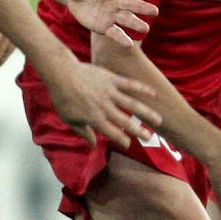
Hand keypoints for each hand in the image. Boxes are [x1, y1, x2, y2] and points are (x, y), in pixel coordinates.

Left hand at [45, 58, 160, 148]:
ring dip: (147, 113)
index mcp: (94, 118)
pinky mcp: (111, 79)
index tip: (128, 145)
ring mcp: (109, 92)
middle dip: (138, 131)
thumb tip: (93, 144)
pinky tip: (153, 93)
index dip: (122, 141)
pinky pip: (130, 84)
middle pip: (126, 122)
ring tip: (158, 120)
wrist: (62, 74)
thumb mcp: (69, 119)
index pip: (113, 133)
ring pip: (132, 105)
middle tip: (149, 138)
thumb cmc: (63, 98)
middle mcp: (105, 107)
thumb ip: (83, 132)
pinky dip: (142, 88)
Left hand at [63, 0, 156, 43]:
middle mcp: (114, 0)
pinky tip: (130, 44)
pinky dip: (121, 38)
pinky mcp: (103, 26)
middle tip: (155, 12)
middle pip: (130, 4)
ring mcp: (110, 14)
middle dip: (142, 8)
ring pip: (125, 19)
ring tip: (146, 28)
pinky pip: (114, 32)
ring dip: (135, 23)